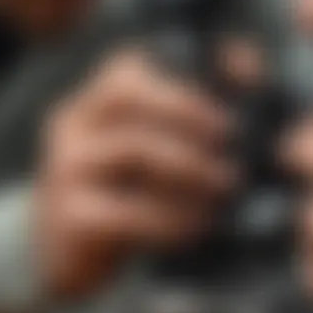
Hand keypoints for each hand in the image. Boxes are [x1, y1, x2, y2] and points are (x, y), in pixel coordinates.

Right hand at [36, 51, 234, 297]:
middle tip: (232, 145)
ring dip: (188, 169)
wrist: (66, 249)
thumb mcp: (153, 143)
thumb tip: (246, 63)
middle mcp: (75, 123)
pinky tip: (196, 228)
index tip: (228, 116)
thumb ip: (198, 100)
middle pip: (128, 97)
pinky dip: (166, 218)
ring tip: (225, 188)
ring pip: (130, 149)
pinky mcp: (70, 215)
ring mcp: (66, 167)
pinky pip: (122, 210)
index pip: (131, 69)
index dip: (182, 87)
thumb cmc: (128, 186)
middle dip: (188, 117)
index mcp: (98, 100)